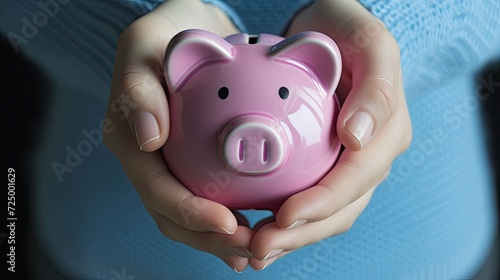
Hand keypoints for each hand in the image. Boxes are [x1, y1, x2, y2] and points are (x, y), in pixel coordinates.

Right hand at [103, 0, 253, 271]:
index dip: (189, 213)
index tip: (228, 223)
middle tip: (253, 248)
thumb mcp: (145, 44)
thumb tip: (148, 138)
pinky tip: (258, 230)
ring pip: (191, 217)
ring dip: (223, 240)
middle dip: (210, 240)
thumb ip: (139, 88)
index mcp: (129, 141)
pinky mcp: (193, 164)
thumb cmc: (164, 35)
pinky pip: (210, 198)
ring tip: (259, 250)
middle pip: (172, 216)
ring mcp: (170, 166)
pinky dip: (231, 221)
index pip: (155, 189)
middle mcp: (147, 161)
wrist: (186, 33)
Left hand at [248, 0, 411, 269]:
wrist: (327, 33)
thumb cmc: (345, 33)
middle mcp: (369, 158)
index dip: (322, 203)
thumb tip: (357, 138)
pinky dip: (284, 222)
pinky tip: (256, 230)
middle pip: (340, 209)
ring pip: (324, 215)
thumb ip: (375, 88)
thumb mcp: (369, 43)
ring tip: (254, 252)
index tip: (284, 215)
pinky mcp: (323, 167)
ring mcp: (346, 166)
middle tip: (259, 248)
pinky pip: (306, 200)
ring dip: (290, 238)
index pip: (356, 179)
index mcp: (386, 134)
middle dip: (301, 233)